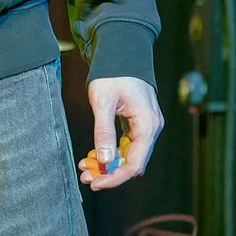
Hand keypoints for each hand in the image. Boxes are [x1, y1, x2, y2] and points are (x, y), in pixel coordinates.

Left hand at [77, 76, 162, 190]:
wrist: (121, 52)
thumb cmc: (112, 74)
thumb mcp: (103, 101)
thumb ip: (104, 131)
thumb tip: (104, 160)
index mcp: (147, 125)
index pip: (135, 164)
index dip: (115, 178)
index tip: (95, 184)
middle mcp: (152, 129)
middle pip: (132, 163)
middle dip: (108, 172)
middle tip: (84, 176)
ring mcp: (146, 126)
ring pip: (128, 156)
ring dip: (107, 164)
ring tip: (84, 167)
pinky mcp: (138, 123)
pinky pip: (126, 145)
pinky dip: (111, 152)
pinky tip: (92, 154)